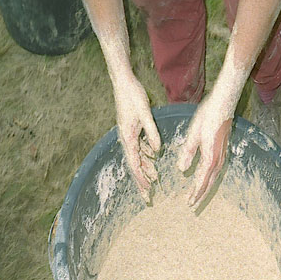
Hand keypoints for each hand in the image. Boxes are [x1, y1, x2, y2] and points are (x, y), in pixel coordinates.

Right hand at [114, 76, 160, 201]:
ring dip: (145, 169)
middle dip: (141, 181)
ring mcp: (128, 135)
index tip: (148, 190)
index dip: (142, 178)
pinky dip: (145, 156)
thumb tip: (157, 150)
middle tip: (148, 197)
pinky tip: (153, 160)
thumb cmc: (133, 96)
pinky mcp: (132, 130)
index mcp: (128, 137)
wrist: (123, 82)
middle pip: (134, 165)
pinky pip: (139, 147)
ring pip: (138, 157)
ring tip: (154, 180)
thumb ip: (152, 133)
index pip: (135, 164)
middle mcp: (126, 139)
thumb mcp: (145, 114)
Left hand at [177, 98, 232, 209]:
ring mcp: (222, 155)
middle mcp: (218, 158)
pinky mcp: (222, 151)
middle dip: (201, 195)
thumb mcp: (193, 134)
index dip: (195, 192)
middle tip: (192, 206)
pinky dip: (210, 180)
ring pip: (214, 178)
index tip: (188, 202)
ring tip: (198, 198)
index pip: (202, 179)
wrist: (224, 104)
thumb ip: (187, 152)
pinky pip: (216, 171)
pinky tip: (205, 180)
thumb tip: (181, 170)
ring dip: (206, 189)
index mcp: (210, 156)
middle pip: (209, 182)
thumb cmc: (207, 116)